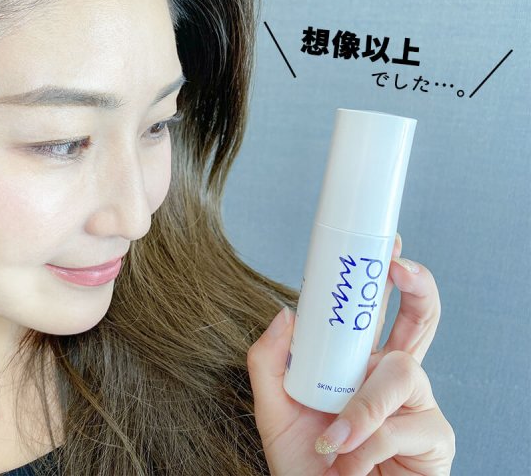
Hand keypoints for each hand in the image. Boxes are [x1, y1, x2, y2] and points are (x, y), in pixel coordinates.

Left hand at [247, 234, 455, 474]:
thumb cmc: (305, 465)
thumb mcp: (273, 411)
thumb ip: (268, 363)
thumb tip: (285, 312)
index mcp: (356, 364)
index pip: (375, 313)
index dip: (385, 279)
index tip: (386, 249)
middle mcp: (390, 378)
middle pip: (421, 321)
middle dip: (418, 288)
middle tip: (401, 269)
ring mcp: (415, 407)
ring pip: (404, 371)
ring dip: (364, 406)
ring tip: (334, 440)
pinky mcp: (433, 440)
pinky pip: (405, 425)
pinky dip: (368, 445)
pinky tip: (349, 465)